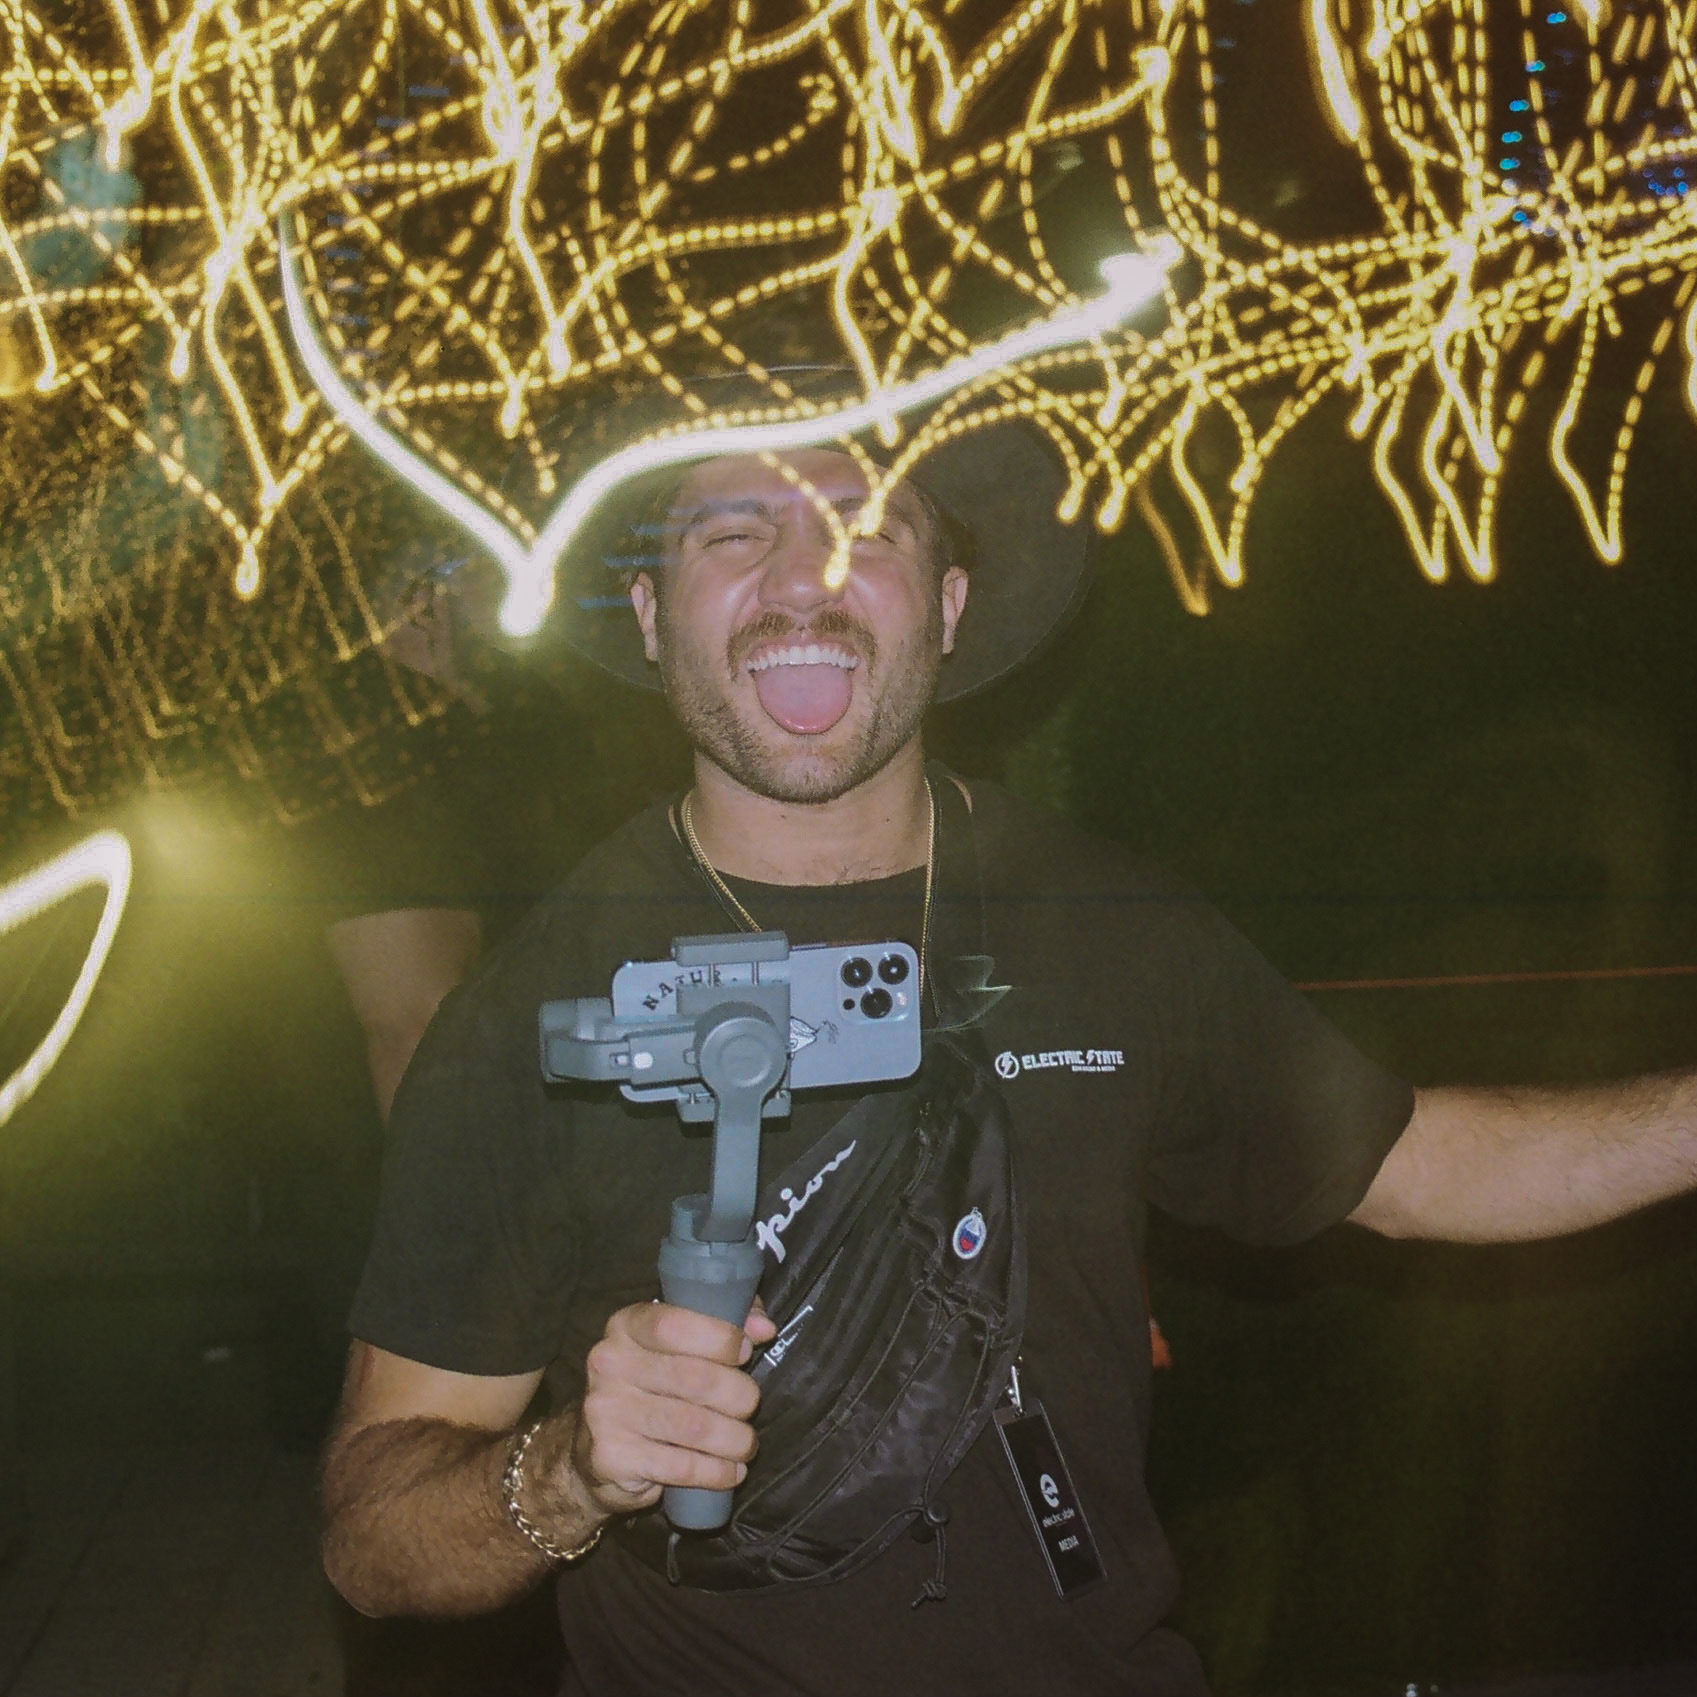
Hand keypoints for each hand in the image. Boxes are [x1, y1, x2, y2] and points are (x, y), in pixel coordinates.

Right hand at [568, 1301, 777, 1516]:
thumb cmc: (654, 1384)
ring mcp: (606, 1412)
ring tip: (746, 1444)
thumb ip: (727, 1321)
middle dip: (740, 1396)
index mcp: (626, 1326)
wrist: (595, 1448)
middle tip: (749, 1406)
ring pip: (694, 1427)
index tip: (745, 1352)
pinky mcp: (611, 1457)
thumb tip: (765, 1328)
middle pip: (695, 1379)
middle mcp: (609, 1363)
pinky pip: (682, 1467)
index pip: (674, 1325)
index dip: (720, 1339)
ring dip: (735, 1439)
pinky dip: (717, 1472)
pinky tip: (730, 1471)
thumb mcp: (682, 1342)